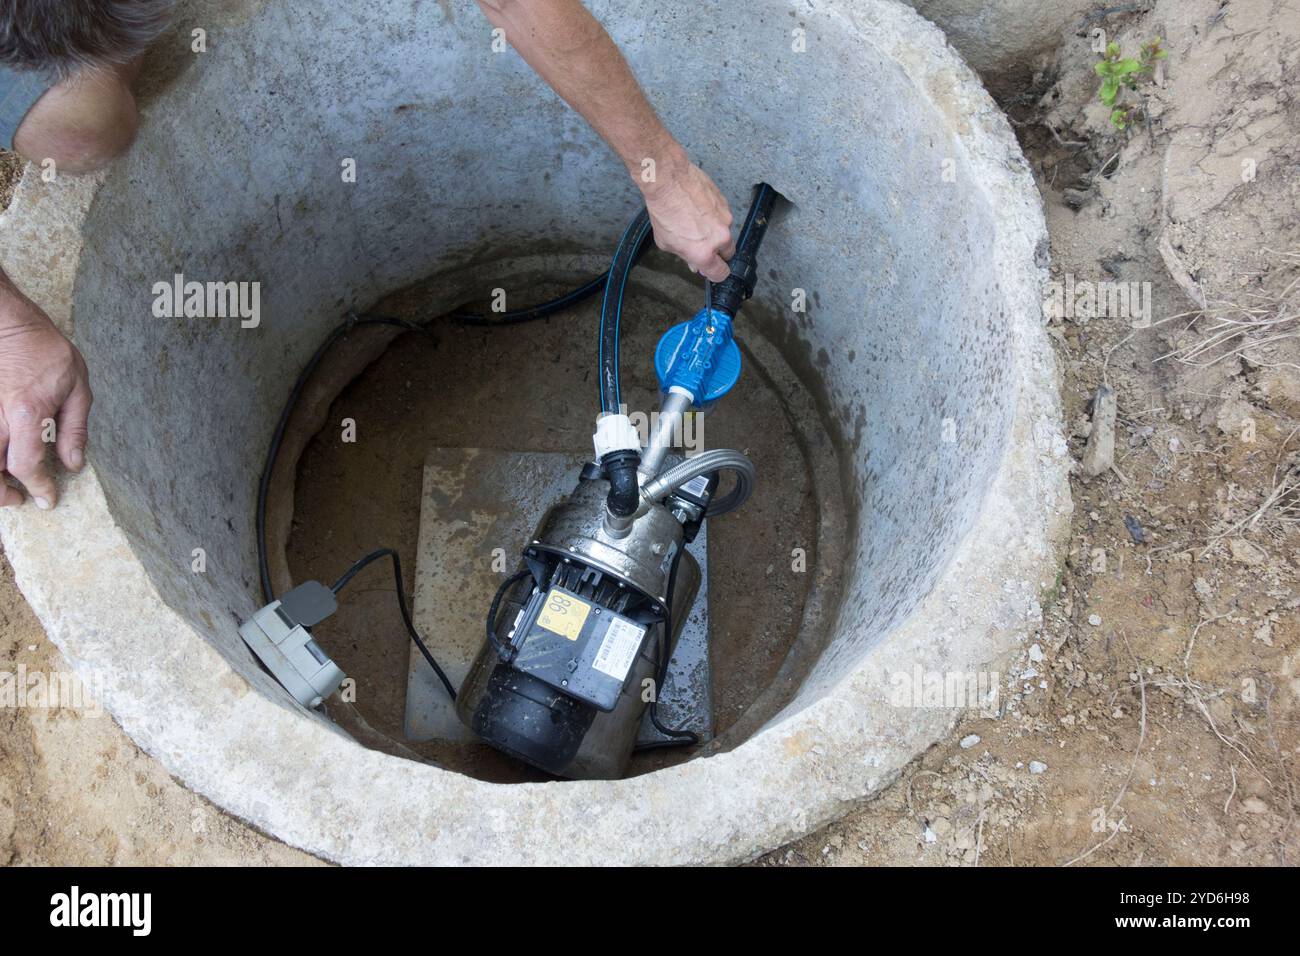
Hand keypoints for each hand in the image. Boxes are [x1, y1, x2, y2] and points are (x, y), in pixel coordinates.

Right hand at [0, 287, 91, 508]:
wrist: (6, 320)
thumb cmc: (44, 348)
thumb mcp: (76, 385)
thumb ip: (75, 428)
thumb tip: (74, 463)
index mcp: (27, 412)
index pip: (26, 464)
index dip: (38, 487)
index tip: (47, 499)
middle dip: (2, 494)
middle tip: (19, 499)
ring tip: (5, 486)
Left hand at [641, 156, 735, 281]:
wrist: (669, 180)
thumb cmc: (664, 210)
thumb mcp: (667, 243)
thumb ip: (685, 255)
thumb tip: (694, 262)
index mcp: (704, 253)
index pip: (721, 273)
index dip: (715, 273)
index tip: (710, 270)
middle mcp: (719, 238)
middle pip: (728, 254)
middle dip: (718, 253)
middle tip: (703, 245)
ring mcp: (725, 219)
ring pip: (725, 233)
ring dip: (714, 232)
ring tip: (696, 222)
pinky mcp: (725, 204)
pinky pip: (723, 216)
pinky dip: (714, 216)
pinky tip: (699, 209)